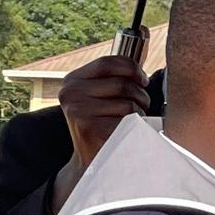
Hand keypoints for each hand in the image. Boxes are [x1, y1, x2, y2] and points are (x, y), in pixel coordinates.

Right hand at [58, 55, 151, 169]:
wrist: (91, 159)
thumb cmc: (104, 123)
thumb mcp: (100, 95)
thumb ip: (114, 77)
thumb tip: (143, 55)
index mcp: (73, 80)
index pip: (108, 62)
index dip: (132, 68)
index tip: (143, 80)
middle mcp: (70, 93)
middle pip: (122, 84)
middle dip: (140, 95)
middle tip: (141, 106)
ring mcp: (78, 110)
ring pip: (128, 103)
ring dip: (138, 113)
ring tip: (130, 121)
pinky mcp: (89, 127)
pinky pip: (127, 120)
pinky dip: (134, 127)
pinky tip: (124, 132)